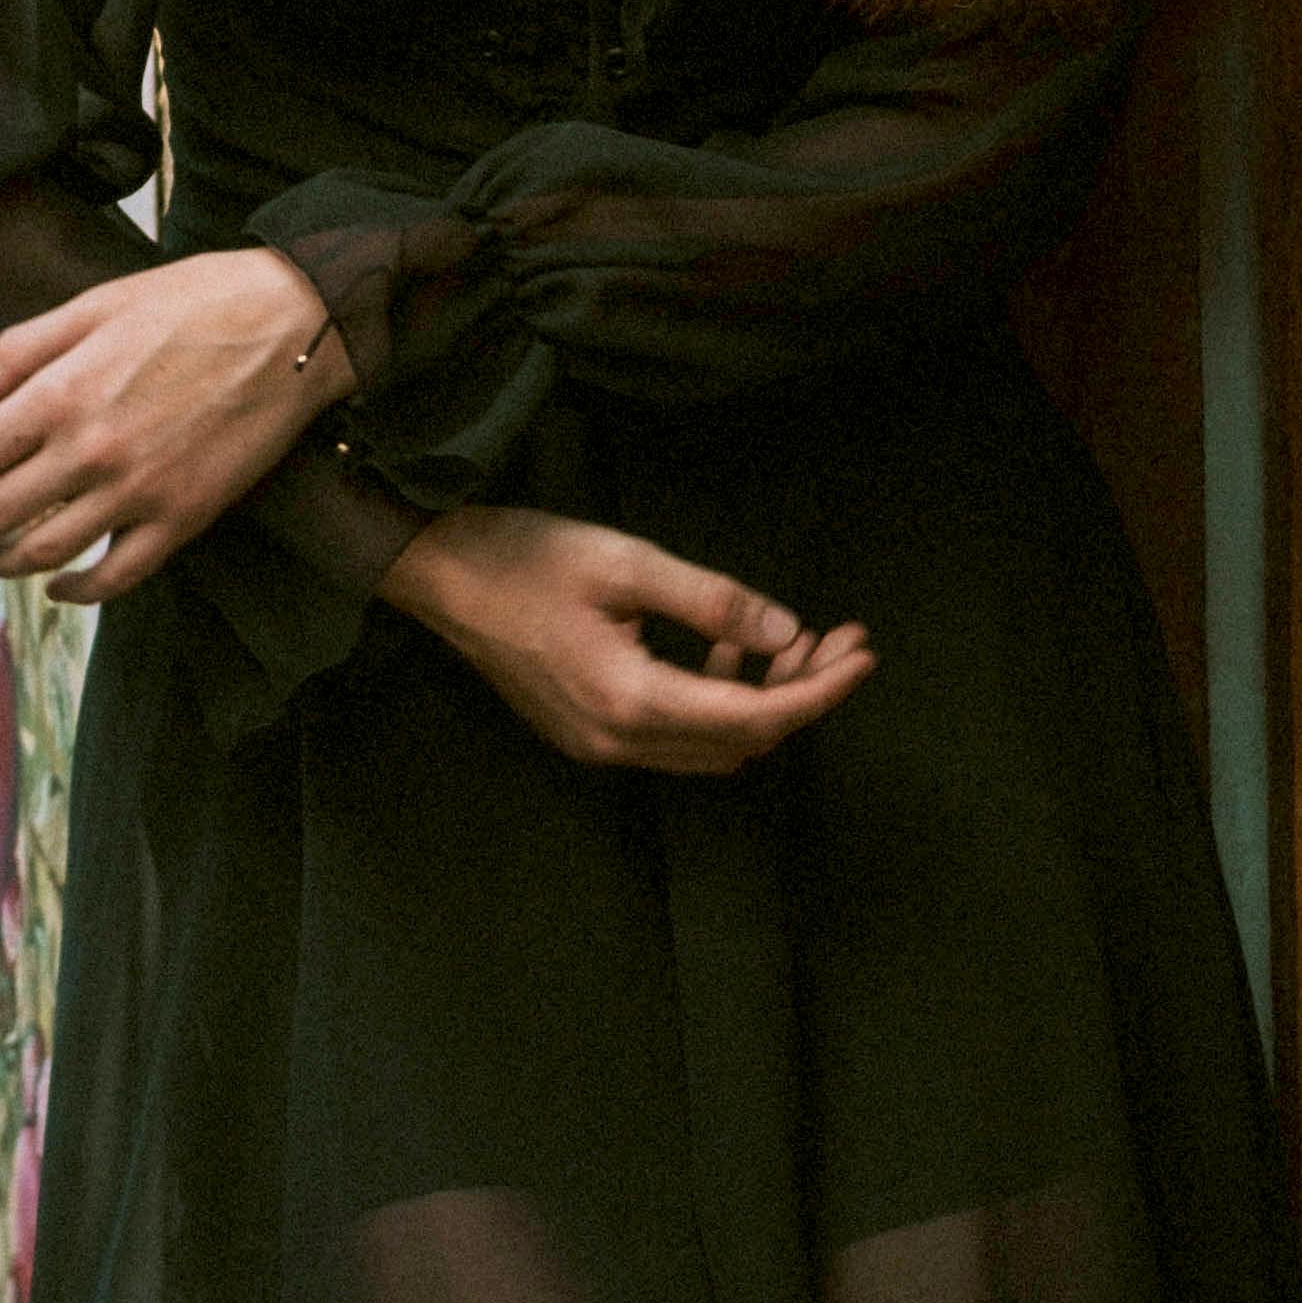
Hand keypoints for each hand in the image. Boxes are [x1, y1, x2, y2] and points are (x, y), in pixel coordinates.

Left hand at [0, 249, 347, 603]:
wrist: (293, 326)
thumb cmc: (194, 302)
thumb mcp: (96, 303)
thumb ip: (23, 350)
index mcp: (62, 392)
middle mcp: (90, 451)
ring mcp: (137, 492)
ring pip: (44, 552)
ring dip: (0, 562)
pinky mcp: (182, 518)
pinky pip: (117, 576)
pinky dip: (78, 591)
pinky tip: (59, 586)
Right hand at [380, 507, 874, 772]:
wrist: (437, 576)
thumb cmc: (523, 557)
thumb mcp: (626, 561)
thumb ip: (711, 601)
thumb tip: (787, 635)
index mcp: (629, 699)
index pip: (754, 717)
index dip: (819, 691)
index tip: (864, 655)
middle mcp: (617, 741)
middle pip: (742, 740)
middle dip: (801, 693)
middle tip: (840, 638)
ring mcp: (598, 745)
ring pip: (711, 745)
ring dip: (760, 701)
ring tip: (789, 640)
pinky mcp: (587, 733)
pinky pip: (675, 737)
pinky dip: (715, 704)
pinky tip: (722, 653)